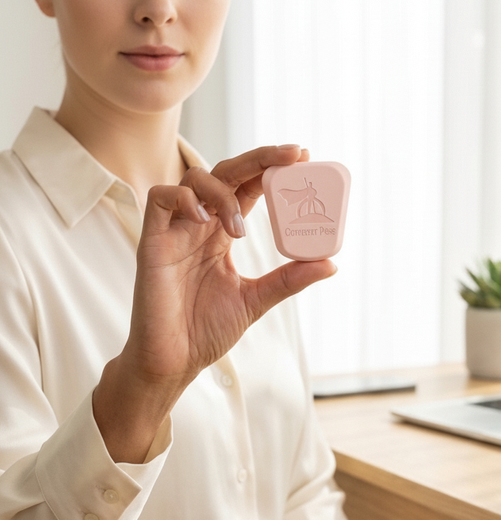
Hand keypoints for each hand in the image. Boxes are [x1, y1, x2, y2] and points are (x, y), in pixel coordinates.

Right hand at [93, 144, 335, 461]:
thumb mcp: (256, 300)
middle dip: (259, 159)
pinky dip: (184, 199)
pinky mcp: (152, 241)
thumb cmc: (206, 331)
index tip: (302, 157)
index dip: (271, 168)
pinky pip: (160, 198)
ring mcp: (174, 230)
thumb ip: (288, 279)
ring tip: (239, 229)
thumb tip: (330, 263)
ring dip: (223, 193)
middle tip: (293, 157)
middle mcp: (199, 224)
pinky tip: (203, 219)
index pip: (247, 186)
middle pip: (225, 172)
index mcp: (221, 233)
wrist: (173, 362)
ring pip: (194, 179)